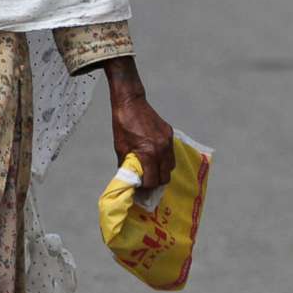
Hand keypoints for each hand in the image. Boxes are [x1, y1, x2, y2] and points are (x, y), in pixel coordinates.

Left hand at [103, 57, 175, 189]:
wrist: (130, 102)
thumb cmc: (122, 124)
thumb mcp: (121, 147)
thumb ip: (126, 165)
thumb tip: (129, 179)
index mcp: (148, 153)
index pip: (153, 181)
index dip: (146, 188)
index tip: (140, 190)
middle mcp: (162, 149)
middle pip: (165, 177)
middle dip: (156, 183)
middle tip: (147, 184)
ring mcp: (168, 141)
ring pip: (171, 166)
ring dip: (162, 172)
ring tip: (152, 172)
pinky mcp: (170, 134)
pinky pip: (171, 153)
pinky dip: (165, 159)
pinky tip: (156, 159)